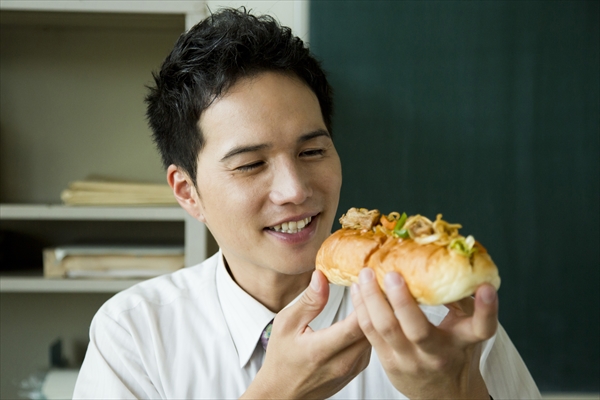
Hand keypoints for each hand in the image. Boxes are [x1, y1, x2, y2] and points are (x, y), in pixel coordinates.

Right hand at [242, 270, 371, 398]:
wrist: (283, 393)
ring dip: (377, 316)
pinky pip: (371, 346)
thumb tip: (321, 277)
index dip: (365, 301)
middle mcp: (341, 363)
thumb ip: (308, 302)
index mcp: (321, 350)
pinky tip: (370, 314)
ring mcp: (351, 369)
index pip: (356, 325)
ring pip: (375, 338)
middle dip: (377, 305)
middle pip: (372, 331)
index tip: (366, 281)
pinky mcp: (356, 371)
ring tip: (378, 294)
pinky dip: (372, 328)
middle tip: (379, 281)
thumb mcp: (286, 324)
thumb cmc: (281, 359)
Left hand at [351, 268, 496, 398]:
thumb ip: (461, 299)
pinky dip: (362, 307)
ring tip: (366, 275)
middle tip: (392, 274)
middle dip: (402, 301)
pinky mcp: (387, 360)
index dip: (486, 309)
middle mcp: (436, 354)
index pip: (481, 328)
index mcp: (462, 342)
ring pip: (386, 329)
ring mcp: (409, 359)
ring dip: (372, 299)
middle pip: (419, 330)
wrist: (442, 395)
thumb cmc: (454, 353)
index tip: (487, 288)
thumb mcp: (465, 328)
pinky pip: (369, 332)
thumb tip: (455, 262)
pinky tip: (358, 288)